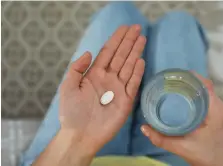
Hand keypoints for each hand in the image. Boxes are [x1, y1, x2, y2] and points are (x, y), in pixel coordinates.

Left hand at [59, 25, 145, 150]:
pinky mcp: (126, 101)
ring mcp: (118, 89)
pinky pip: (133, 83)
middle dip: (128, 41)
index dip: (116, 39)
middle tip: (137, 27)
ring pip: (129, 66)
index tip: (124, 28)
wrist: (80, 135)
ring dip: (135, 52)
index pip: (108, 52)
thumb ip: (77, 69)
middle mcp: (108, 78)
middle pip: (121, 56)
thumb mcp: (67, 87)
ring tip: (141, 38)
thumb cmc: (72, 113)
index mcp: (95, 74)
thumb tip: (89, 52)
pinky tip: (141, 60)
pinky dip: (137, 72)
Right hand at [141, 73, 222, 165]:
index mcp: (216, 112)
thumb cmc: (203, 156)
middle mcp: (222, 108)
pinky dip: (197, 94)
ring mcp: (222, 111)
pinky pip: (208, 98)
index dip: (193, 77)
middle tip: (171, 81)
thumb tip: (143, 127)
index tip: (176, 74)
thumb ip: (161, 138)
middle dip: (189, 81)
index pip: (206, 86)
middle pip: (206, 86)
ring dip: (193, 87)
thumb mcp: (181, 147)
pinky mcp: (220, 114)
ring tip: (176, 86)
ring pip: (207, 92)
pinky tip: (184, 97)